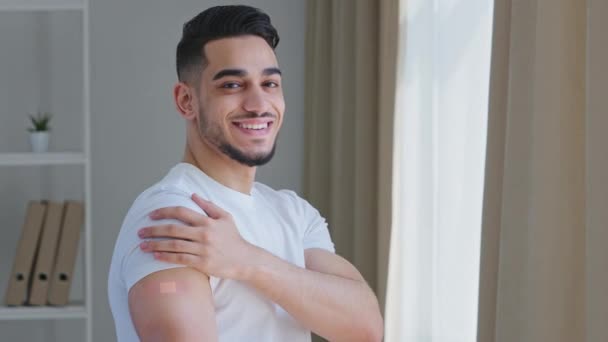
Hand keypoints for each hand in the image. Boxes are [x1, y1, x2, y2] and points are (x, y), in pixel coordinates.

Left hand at [137, 193, 255, 279]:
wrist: (245, 260)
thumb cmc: (234, 238)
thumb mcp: (225, 217)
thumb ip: (209, 206)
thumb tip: (192, 195)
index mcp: (208, 221)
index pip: (181, 212)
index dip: (164, 212)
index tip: (151, 215)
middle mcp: (204, 234)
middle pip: (173, 229)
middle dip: (154, 230)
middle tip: (140, 231)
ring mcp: (203, 249)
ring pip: (174, 245)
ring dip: (155, 245)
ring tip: (142, 245)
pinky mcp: (202, 263)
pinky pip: (180, 259)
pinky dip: (166, 257)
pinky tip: (155, 256)